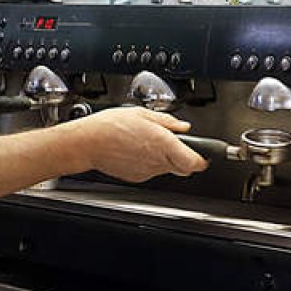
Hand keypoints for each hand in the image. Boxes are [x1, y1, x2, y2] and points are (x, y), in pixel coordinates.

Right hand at [62, 107, 207, 181]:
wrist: (87, 143)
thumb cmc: (110, 126)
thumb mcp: (142, 113)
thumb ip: (167, 121)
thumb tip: (182, 127)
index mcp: (163, 143)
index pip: (195, 163)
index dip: (202, 160)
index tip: (203, 155)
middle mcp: (158, 161)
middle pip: (184, 168)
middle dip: (185, 159)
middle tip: (178, 147)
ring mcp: (147, 171)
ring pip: (167, 169)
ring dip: (165, 159)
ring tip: (149, 143)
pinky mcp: (136, 177)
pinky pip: (151, 171)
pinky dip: (150, 163)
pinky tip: (137, 151)